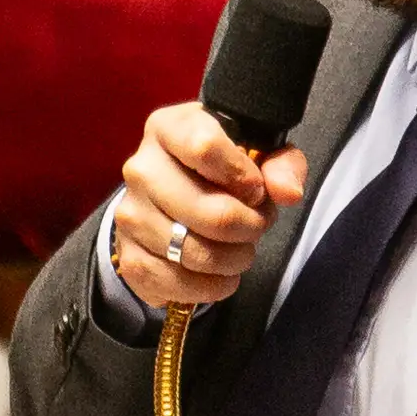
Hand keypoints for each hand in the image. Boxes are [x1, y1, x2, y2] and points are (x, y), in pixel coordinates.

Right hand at [112, 104, 309, 310]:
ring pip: (196, 253)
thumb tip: (288, 193)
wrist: (172, 197)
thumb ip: (283, 165)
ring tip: (240, 249)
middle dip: (250, 227)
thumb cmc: (222, 168)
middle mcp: (141, 169)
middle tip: (257, 226)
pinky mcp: (128, 256)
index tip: (257, 191)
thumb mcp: (260, 153)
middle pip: (210, 212)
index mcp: (169, 129)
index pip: (205, 148)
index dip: (245, 177)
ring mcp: (129, 215)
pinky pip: (176, 283)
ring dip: (233, 260)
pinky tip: (219, 274)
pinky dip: (210, 287)